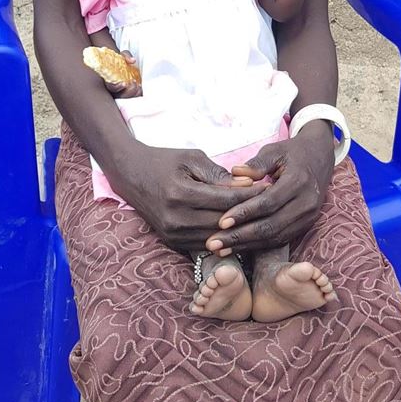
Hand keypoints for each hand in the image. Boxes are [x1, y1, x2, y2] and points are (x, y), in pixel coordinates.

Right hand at [105, 52, 141, 98]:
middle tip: (134, 83)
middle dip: (129, 92)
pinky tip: (141, 89)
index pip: (111, 88)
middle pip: (120, 97)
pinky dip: (138, 95)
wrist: (121, 64)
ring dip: (134, 94)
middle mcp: (115, 90)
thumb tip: (132, 60)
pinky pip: (134, 98)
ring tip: (139, 86)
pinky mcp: (130, 94)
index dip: (117, 87)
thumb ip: (126, 56)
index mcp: (110, 81)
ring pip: (127, 99)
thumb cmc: (119, 60)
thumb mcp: (121, 56)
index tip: (124, 83)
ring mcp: (122, 93)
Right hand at [110, 142, 270, 252]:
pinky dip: (222, 235)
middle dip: (248, 212)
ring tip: (258, 215)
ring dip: (237, 227)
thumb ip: (218, 175)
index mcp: (180, 193)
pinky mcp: (172, 241)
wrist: (130, 174)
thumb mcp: (192, 158)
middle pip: (223, 221)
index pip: (226, 199)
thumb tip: (247, 186)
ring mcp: (172, 233)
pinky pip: (204, 242)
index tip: (269, 187)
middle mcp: (176, 218)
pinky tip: (237, 226)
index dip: (250, 195)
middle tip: (271, 203)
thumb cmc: (164, 161)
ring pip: (216, 236)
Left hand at [203, 122, 334, 255]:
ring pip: (274, 236)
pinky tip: (236, 248)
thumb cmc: (292, 153)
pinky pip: (280, 239)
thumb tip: (235, 172)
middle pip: (270, 225)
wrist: (319, 157)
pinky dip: (257, 246)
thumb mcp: (275, 151)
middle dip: (240, 236)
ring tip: (220, 250)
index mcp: (299, 181)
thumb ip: (256, 163)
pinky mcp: (305, 225)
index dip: (244, 213)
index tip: (221, 222)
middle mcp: (307, 203)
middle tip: (213, 243)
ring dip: (246, 245)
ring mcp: (308, 217)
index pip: (268, 202)